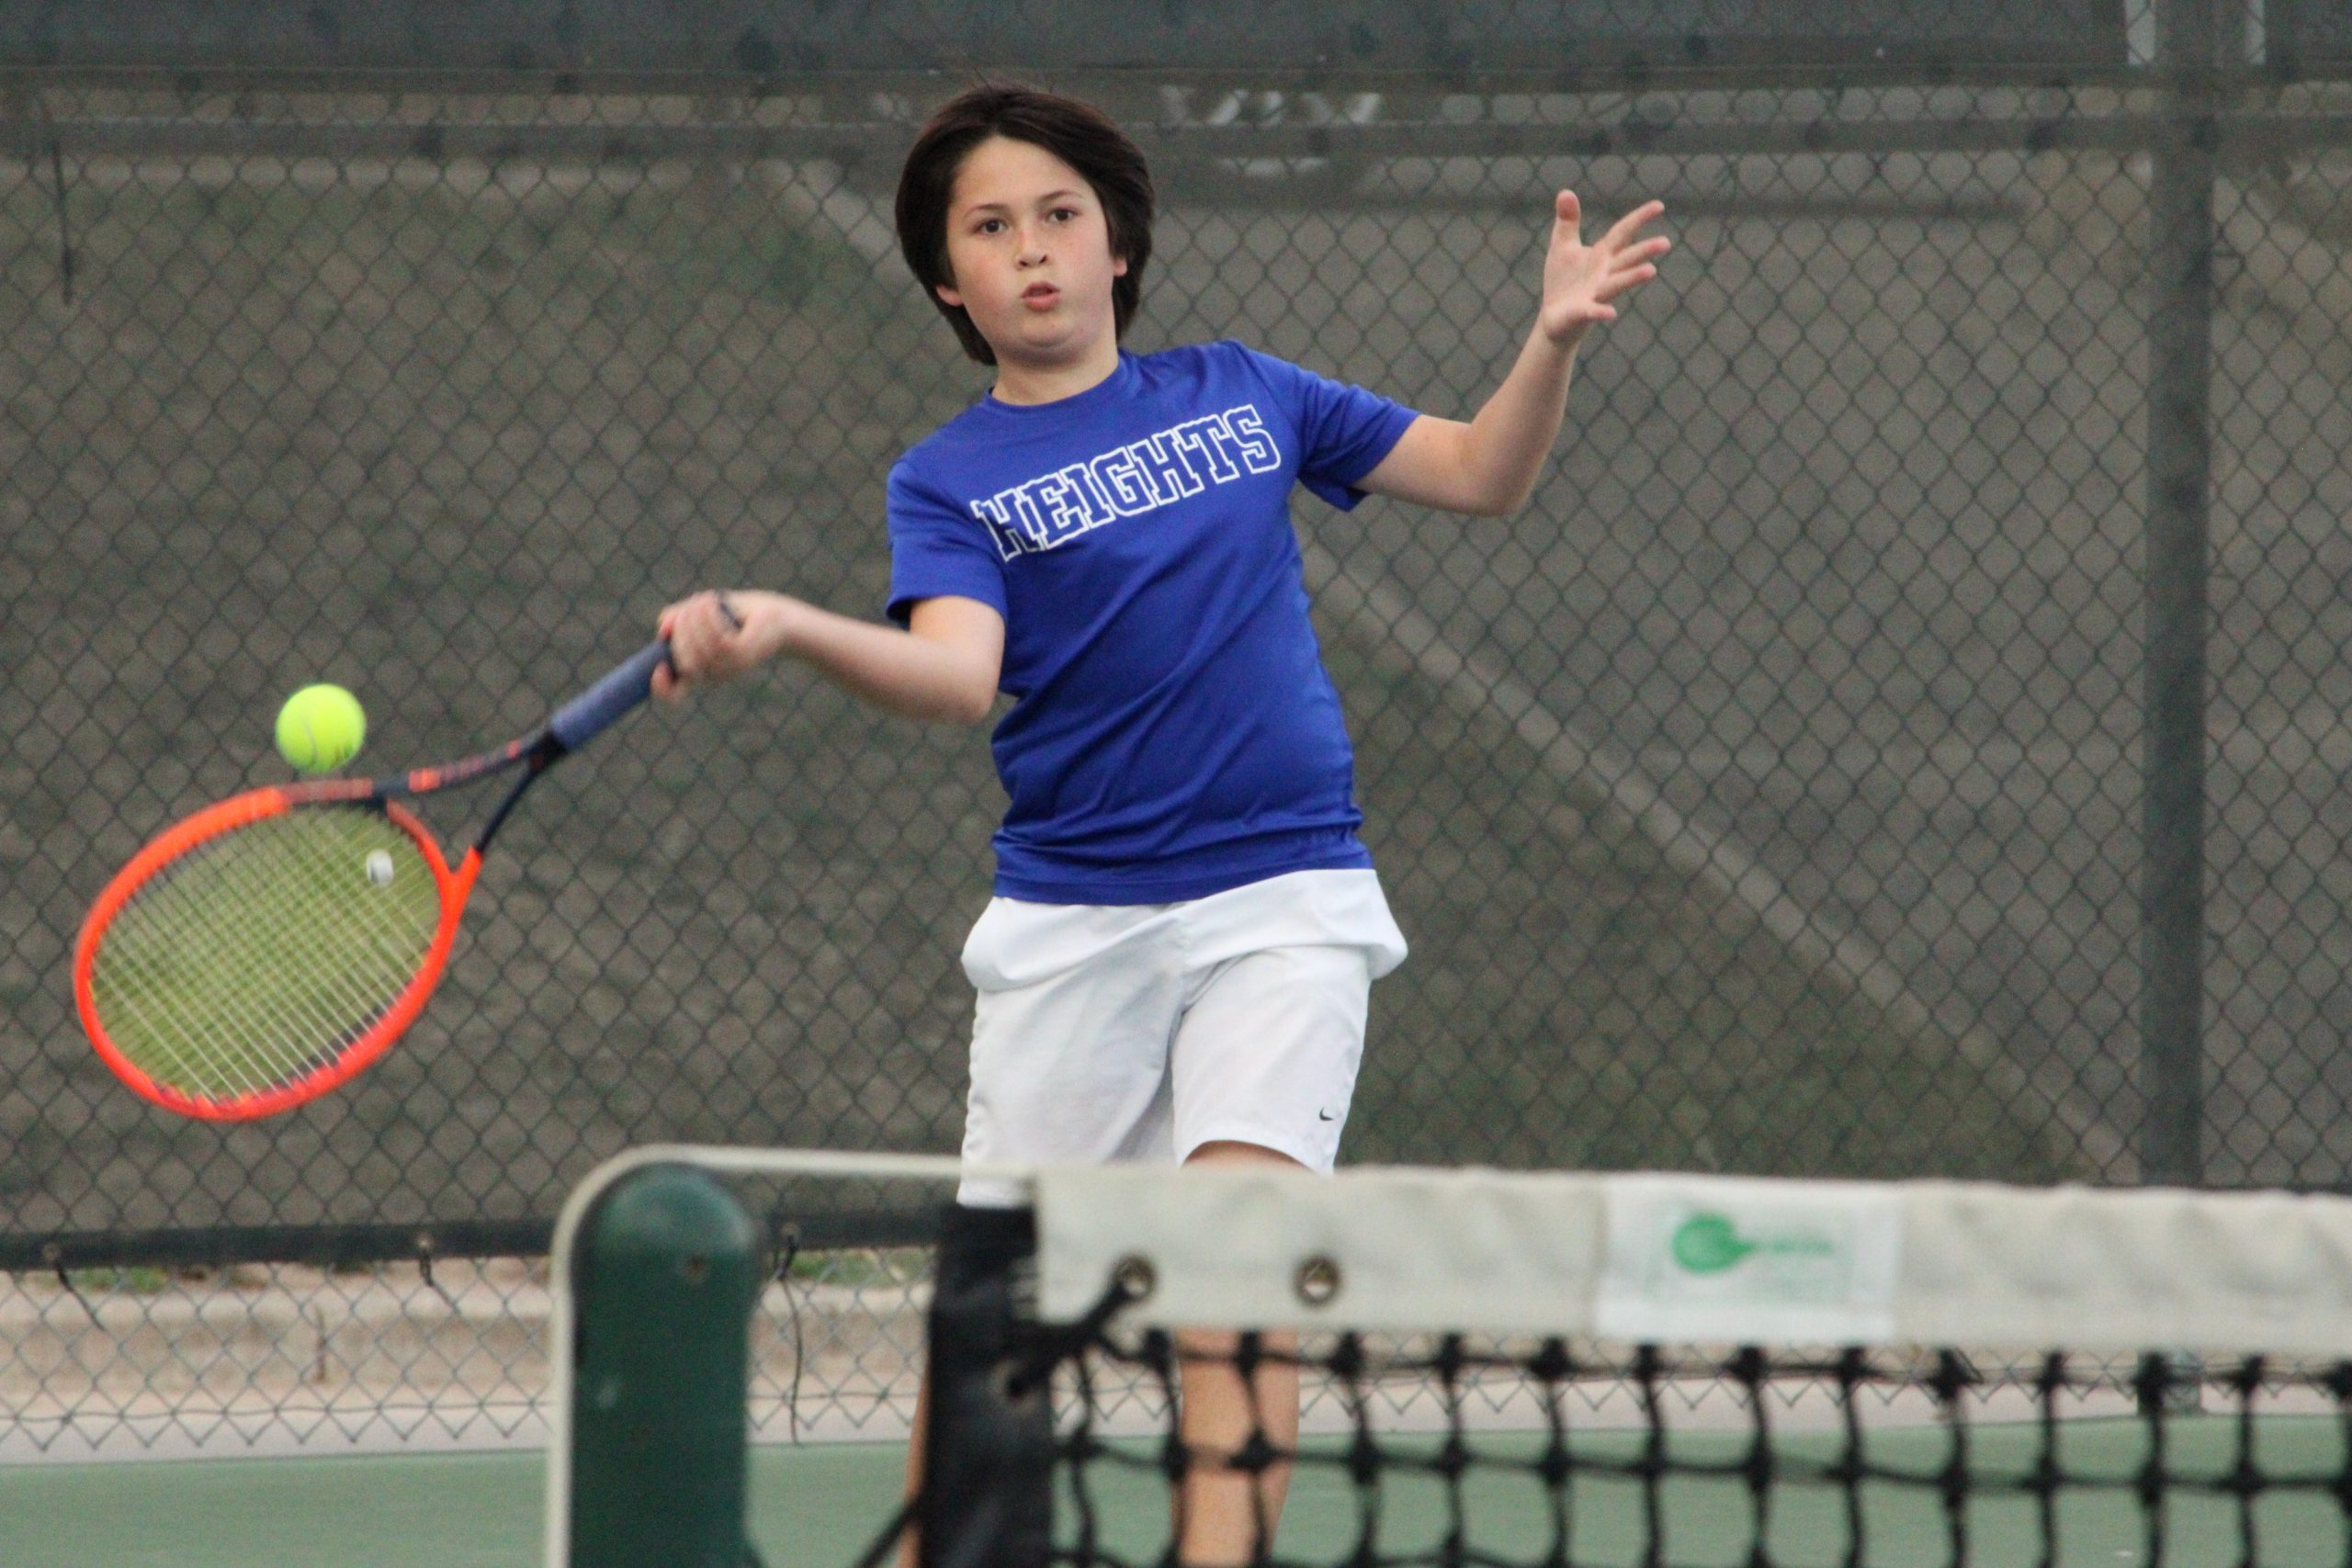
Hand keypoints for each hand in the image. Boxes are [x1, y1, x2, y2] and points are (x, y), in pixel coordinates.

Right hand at [653, 589, 769, 700]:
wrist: (781, 618)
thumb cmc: (741, 616)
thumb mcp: (704, 614)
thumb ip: (681, 618)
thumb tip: (663, 627)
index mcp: (701, 670)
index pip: (675, 693)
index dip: (662, 688)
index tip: (659, 669)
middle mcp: (715, 673)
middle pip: (683, 661)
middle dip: (680, 629)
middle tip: (690, 606)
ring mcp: (731, 666)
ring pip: (700, 649)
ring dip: (694, 618)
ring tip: (703, 599)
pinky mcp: (745, 654)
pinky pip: (718, 640)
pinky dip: (709, 617)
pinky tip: (711, 601)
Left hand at [1537, 193, 1668, 347]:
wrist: (1553, 317)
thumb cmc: (1563, 280)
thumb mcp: (1562, 246)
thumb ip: (1567, 221)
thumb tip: (1565, 191)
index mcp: (1603, 254)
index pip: (1624, 233)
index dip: (1639, 219)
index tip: (1659, 205)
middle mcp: (1605, 273)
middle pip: (1627, 259)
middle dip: (1644, 251)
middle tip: (1666, 242)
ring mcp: (1596, 293)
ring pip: (1617, 284)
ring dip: (1632, 277)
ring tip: (1651, 271)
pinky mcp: (1583, 312)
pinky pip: (1594, 311)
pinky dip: (1602, 311)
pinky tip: (1611, 314)